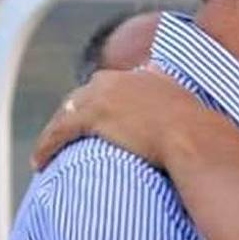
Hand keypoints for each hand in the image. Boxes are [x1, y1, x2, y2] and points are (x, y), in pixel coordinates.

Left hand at [31, 66, 211, 169]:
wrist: (192, 137)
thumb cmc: (198, 132)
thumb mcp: (186, 106)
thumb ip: (172, 94)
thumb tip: (173, 91)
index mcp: (140, 77)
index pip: (107, 89)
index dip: (97, 105)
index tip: (92, 122)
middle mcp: (117, 80)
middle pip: (81, 98)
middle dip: (70, 117)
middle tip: (61, 137)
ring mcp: (102, 96)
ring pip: (66, 115)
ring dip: (53, 134)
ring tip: (44, 154)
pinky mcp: (92, 116)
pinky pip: (59, 132)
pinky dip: (47, 146)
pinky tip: (40, 162)